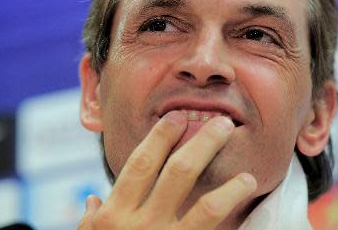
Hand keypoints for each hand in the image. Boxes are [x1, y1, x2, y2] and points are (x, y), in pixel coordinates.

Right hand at [77, 112, 256, 229]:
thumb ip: (90, 223)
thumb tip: (91, 199)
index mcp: (113, 216)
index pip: (142, 163)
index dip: (161, 137)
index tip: (177, 117)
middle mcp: (139, 226)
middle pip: (178, 173)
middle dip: (202, 143)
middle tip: (222, 124)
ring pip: (205, 207)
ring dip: (231, 186)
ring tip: (248, 174)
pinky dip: (233, 224)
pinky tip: (248, 217)